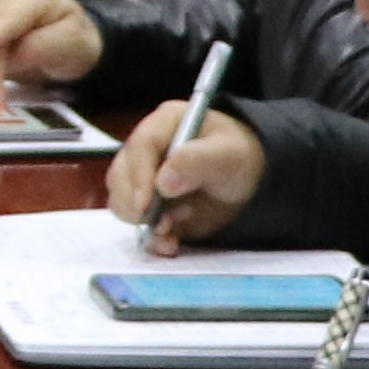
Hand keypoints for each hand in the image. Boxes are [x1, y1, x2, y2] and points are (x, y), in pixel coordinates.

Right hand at [110, 99, 262, 247]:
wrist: (249, 183)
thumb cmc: (238, 157)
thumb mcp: (227, 153)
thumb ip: (197, 160)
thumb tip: (163, 182)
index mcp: (163, 125)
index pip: (139, 147)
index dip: (138, 176)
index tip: (145, 204)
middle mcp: (146, 151)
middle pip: (119, 176)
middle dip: (136, 203)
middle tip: (163, 221)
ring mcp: (144, 179)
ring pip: (122, 201)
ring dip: (143, 222)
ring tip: (172, 227)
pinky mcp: (150, 206)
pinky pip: (136, 224)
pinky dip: (150, 238)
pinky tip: (170, 243)